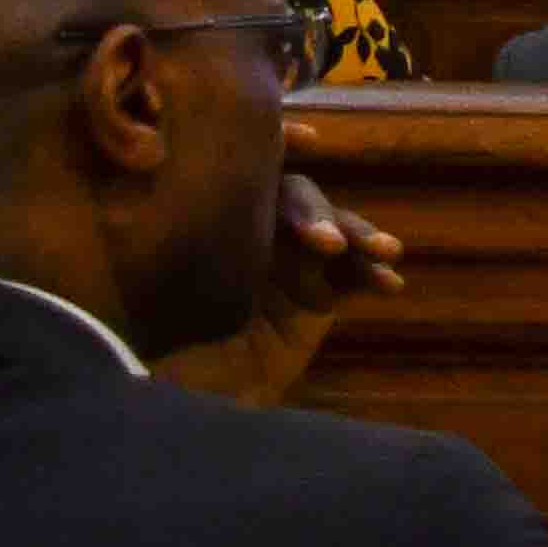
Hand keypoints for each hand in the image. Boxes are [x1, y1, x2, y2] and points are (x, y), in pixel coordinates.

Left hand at [162, 164, 405, 405]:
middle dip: (317, 212)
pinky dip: (372, 274)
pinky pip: (352, 275)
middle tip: (326, 242)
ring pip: (334, 230)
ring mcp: (292, 263)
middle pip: (296, 199)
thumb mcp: (159, 294)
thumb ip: (179, 248)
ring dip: (360, 235)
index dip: (277, 148)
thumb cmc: (161, 351)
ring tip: (384, 252)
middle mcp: (256, 231)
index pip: (247, 173)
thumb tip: (166, 190)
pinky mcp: (320, 297)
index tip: (307, 140)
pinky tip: (388, 283)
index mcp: (214, 219)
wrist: (190, 406)